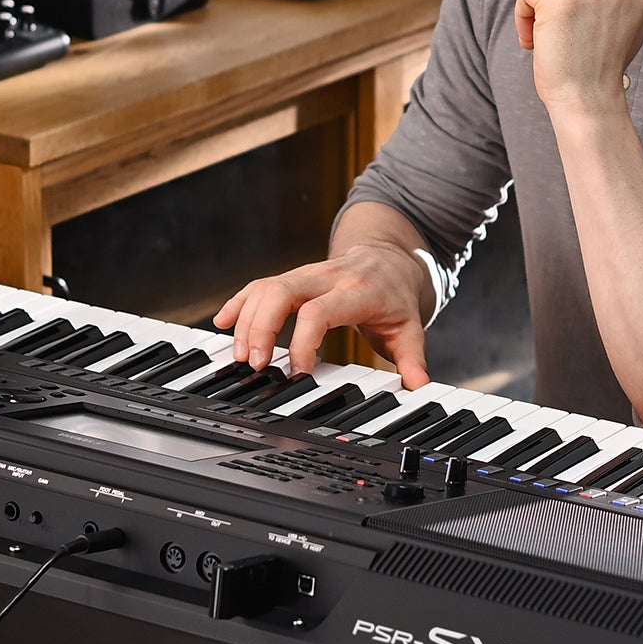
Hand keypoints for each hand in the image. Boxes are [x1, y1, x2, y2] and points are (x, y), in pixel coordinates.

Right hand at [214, 242, 433, 385]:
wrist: (389, 256)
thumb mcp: (410, 328)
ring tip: (238, 355)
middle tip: (254, 364)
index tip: (299, 373)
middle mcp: (326, 278)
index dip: (302, 342)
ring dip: (246, 320)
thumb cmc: (395, 295)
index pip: (319, 312)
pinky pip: (259, 285)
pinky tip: (222, 321)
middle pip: (281, 292)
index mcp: (355, 292)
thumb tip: (420, 387)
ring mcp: (307, 274)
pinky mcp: (293, 277)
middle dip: (261, 328)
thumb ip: (412, 360)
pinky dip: (239, 302)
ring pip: (266, 287)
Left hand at [515, 0, 642, 118]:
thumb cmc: (598, 70)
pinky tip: (533, 41)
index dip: (576, 5)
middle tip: (561, 40)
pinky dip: (522, 16)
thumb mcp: (623, 26)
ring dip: (539, 11)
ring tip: (549, 42)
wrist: (589, 101)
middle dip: (556, 4)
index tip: (578, 35)